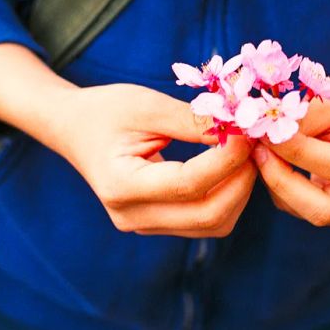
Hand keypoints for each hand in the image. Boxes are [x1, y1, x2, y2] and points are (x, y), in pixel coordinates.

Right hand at [53, 83, 256, 237]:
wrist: (74, 128)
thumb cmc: (107, 110)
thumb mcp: (148, 105)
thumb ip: (193, 121)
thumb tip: (240, 130)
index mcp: (121, 186)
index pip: (189, 184)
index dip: (227, 159)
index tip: (248, 132)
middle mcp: (131, 216)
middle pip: (207, 216)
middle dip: (241, 181)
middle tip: (255, 145)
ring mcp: (144, 225)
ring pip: (212, 224)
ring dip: (239, 191)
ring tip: (246, 153)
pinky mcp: (157, 222)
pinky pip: (204, 220)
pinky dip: (227, 196)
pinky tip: (232, 167)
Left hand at [252, 34, 329, 226]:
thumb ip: (300, 116)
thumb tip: (259, 129)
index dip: (294, 152)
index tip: (263, 132)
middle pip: (323, 208)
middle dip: (281, 180)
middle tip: (256, 150)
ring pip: (307, 212)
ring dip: (277, 183)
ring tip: (263, 149)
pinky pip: (302, 209)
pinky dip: (282, 188)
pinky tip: (275, 161)